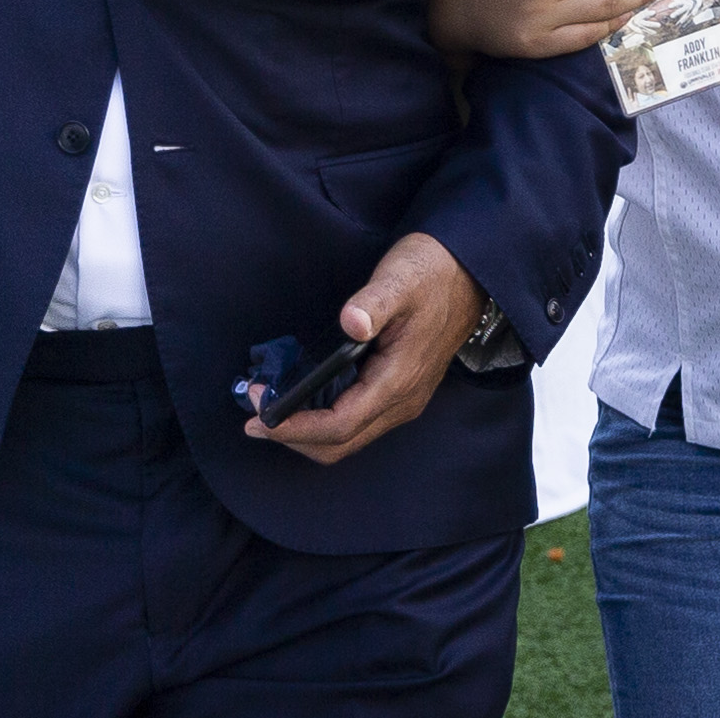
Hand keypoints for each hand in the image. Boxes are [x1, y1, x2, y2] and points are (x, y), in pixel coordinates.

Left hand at [247, 233, 480, 464]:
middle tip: (252, 417)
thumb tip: (352, 322)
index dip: (297, 427)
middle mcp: (402, 401)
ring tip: (268, 406)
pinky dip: (322, 419)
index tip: (260, 414)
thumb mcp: (399, 280)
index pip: (341, 424)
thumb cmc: (429, 275)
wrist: (467, 275)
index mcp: (399, 380)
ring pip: (348, 437)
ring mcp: (402, 400)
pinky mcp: (397, 391)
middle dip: (294, 437)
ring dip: (306, 431)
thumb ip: (374, 302)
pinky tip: (299, 396)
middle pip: (342, 443)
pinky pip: (356, 421)